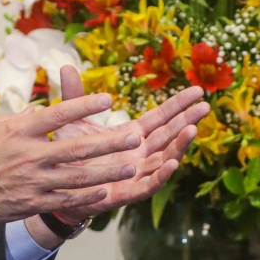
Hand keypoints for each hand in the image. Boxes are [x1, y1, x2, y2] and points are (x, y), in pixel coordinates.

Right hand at [0, 93, 143, 246]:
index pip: (58, 114)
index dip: (84, 106)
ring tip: (130, 167)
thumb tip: (38, 111)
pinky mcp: (33, 202)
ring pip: (78, 177)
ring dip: (107, 172)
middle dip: (108, 143)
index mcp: (21, 130)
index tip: (107, 99)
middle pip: (77, 147)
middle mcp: (31, 155)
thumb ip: (17, 117)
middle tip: (133, 138)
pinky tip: (106, 191)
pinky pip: (66, 199)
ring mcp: (34, 181)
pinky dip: (87, 197)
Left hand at [50, 65, 207, 222]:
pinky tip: (173, 163)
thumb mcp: (72, 121)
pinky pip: (149, 184)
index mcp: (132, 135)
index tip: (197, 90)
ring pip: (164, 158)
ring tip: (193, 129)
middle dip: (187, 120)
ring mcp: (136, 173)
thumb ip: (74, 96)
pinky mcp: (127, 193)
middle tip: (205, 106)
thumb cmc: (68, 154)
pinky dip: (162, 175)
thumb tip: (66, 67)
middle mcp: (139, 153)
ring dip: (180, 145)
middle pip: (169, 134)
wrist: (54, 187)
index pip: (160, 117)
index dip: (178, 104)